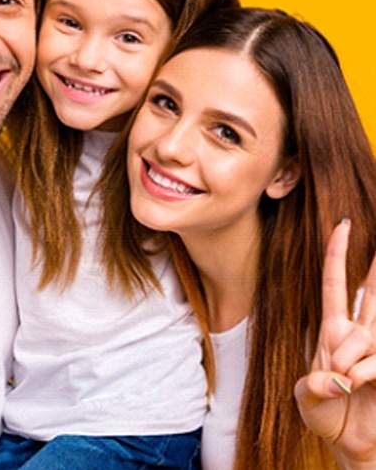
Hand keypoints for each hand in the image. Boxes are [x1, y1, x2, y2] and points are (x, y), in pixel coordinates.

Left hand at [294, 220, 375, 467]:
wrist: (350, 446)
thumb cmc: (325, 416)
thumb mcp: (305, 398)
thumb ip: (313, 386)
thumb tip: (340, 377)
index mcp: (331, 330)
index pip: (334, 283)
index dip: (338, 254)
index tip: (344, 226)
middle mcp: (357, 334)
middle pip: (370, 294)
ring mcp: (375, 350)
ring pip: (366, 335)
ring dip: (349, 359)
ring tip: (344, 382)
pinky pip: (374, 360)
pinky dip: (363, 373)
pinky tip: (355, 384)